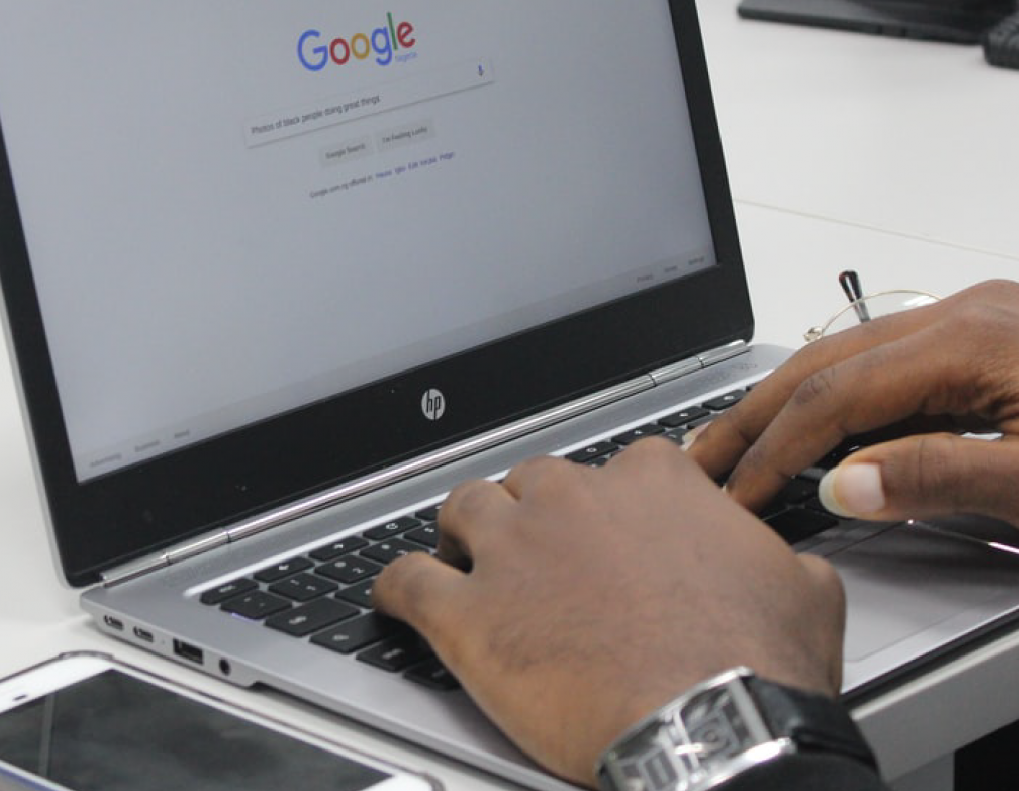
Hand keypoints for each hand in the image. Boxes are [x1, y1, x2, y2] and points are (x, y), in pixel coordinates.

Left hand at [372, 442, 844, 787]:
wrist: (713, 730)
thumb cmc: (755, 664)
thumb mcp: (803, 590)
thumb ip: (775, 555)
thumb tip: (781, 561)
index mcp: (650, 480)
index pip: (616, 465)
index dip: (612, 502)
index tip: (612, 528)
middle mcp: (571, 498)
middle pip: (531, 481)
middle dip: (534, 511)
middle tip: (542, 554)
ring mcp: (512, 549)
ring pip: (463, 508)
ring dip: (463, 532)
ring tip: (467, 559)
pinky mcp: (467, 614)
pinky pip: (405, 580)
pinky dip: (394, 585)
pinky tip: (393, 596)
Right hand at [689, 280, 1018, 526]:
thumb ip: (940, 478)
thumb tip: (842, 486)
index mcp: (972, 339)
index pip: (837, 394)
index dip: (776, 450)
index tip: (740, 495)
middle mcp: (966, 315)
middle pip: (826, 361)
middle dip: (756, 415)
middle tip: (703, 461)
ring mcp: (978, 324)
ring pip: (852, 359)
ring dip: (793, 406)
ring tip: (744, 449)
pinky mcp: (990, 344)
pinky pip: (894, 369)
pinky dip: (846, 406)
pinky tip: (822, 439)